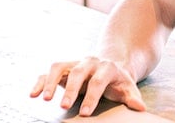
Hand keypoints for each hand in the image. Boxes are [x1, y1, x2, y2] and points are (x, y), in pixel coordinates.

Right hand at [30, 57, 145, 116]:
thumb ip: (132, 98)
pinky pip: (49, 72)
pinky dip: (40, 82)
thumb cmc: (118, 82)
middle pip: (78, 73)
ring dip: (51, 82)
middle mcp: (89, 62)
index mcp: (107, 67)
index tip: (85, 113)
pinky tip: (33, 94)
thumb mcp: (128, 88)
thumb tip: (140, 108)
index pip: (99, 81)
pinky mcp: (63, 68)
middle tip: (63, 106)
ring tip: (45, 99)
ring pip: (60, 67)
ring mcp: (75, 63)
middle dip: (71, 90)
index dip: (92, 96)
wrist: (111, 66)